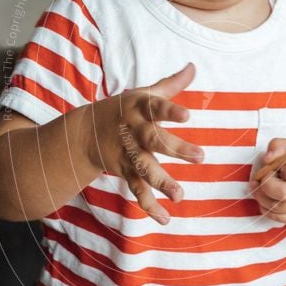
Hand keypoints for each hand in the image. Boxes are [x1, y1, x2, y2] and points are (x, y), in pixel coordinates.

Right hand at [87, 63, 203, 223]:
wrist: (85, 132)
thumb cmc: (124, 109)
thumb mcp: (143, 94)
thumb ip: (170, 85)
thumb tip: (193, 66)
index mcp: (140, 109)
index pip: (157, 108)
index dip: (171, 112)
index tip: (188, 116)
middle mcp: (134, 132)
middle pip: (155, 141)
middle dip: (176, 149)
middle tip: (200, 157)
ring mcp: (128, 154)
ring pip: (145, 169)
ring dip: (163, 183)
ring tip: (180, 195)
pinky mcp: (124, 172)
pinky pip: (137, 190)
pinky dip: (150, 206)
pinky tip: (166, 218)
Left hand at [249, 137, 285, 224]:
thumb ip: (281, 146)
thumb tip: (268, 158)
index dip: (277, 169)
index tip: (274, 165)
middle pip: (284, 194)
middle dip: (266, 186)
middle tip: (262, 178)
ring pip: (279, 208)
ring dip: (262, 198)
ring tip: (258, 188)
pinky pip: (281, 218)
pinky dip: (267, 210)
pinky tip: (265, 200)